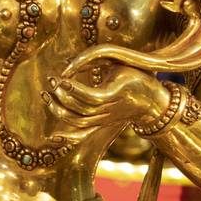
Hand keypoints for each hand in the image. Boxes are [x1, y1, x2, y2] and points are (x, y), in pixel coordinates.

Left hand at [48, 63, 169, 134]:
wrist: (152, 102)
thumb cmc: (135, 76)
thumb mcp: (119, 63)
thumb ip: (93, 62)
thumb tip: (66, 66)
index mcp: (117, 94)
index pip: (92, 97)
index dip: (74, 90)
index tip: (61, 77)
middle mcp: (110, 111)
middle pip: (82, 110)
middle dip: (63, 96)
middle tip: (52, 80)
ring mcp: (105, 120)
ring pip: (79, 122)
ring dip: (59, 110)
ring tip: (47, 94)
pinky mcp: (101, 125)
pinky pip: (83, 135)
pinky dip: (68, 138)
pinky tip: (53, 136)